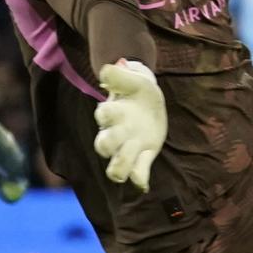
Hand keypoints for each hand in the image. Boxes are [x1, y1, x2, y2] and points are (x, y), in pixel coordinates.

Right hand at [92, 60, 167, 190]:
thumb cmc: (137, 90)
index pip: (102, 115)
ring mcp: (128, 147)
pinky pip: (138, 172)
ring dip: (121, 167)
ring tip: (126, 171)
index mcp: (112, 113)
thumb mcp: (133, 78)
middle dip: (109, 145)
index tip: (112, 107)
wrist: (150, 100)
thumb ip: (119, 74)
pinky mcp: (144, 155)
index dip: (106, 114)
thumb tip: (108, 69)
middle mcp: (115, 134)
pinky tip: (143, 183)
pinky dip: (139, 179)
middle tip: (123, 138)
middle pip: (103, 145)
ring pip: (117, 165)